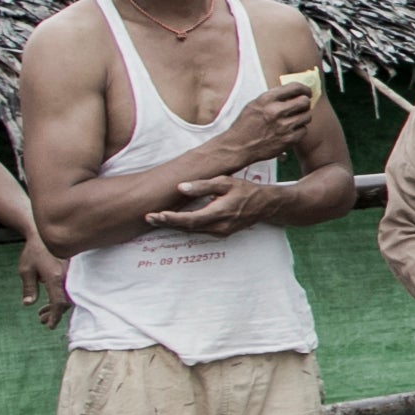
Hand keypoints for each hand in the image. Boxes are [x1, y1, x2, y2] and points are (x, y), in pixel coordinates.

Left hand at [17, 239, 69, 328]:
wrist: (45, 234)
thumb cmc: (33, 252)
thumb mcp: (25, 270)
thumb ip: (29, 288)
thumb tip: (28, 304)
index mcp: (55, 277)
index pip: (58, 302)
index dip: (54, 316)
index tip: (49, 325)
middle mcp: (67, 278)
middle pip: (65, 302)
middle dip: (54, 314)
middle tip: (42, 321)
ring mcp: (71, 275)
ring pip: (67, 297)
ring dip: (55, 307)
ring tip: (40, 314)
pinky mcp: (72, 273)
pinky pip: (68, 290)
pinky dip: (59, 297)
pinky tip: (47, 301)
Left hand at [143, 177, 278, 237]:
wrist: (266, 205)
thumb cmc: (245, 190)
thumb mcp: (225, 182)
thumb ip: (203, 186)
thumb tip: (181, 188)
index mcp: (219, 213)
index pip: (190, 219)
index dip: (171, 219)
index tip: (155, 215)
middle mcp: (219, 227)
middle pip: (187, 228)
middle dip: (167, 223)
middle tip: (148, 217)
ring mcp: (220, 232)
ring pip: (192, 231)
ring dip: (174, 226)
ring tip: (156, 219)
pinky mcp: (221, 233)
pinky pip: (199, 231)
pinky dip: (185, 226)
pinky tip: (174, 221)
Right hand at [213, 83, 313, 167]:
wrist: (238, 147)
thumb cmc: (246, 125)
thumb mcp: (255, 105)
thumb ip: (273, 97)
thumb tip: (294, 92)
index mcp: (266, 99)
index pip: (294, 87)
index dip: (304, 88)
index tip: (307, 92)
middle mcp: (275, 111)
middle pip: (304, 102)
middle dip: (305, 103)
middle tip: (302, 106)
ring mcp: (283, 126)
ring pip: (307, 116)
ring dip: (302, 117)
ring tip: (293, 120)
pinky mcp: (288, 139)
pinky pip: (304, 130)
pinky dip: (299, 130)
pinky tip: (289, 131)